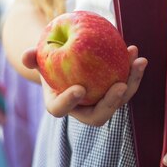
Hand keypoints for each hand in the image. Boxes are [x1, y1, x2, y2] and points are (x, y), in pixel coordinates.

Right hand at [22, 45, 147, 125]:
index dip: (69, 102)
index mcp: (60, 105)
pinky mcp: (116, 92)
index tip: (79, 88)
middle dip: (111, 102)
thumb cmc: (50, 60)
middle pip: (100, 114)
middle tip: (120, 86)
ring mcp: (102, 103)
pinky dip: (132, 70)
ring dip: (131, 82)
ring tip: (138, 61)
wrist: (66, 61)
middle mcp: (83, 109)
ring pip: (119, 100)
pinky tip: (134, 52)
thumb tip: (27, 55)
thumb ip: (32, 57)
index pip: (62, 109)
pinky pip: (127, 84)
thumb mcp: (39, 57)